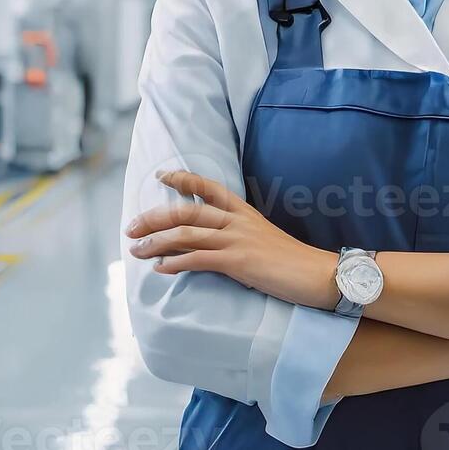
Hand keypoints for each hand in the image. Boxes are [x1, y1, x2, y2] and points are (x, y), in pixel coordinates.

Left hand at [125, 170, 340, 309]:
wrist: (317, 274)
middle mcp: (237, 221)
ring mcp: (237, 240)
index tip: (161, 176)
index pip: (208, 188)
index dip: (183, 179)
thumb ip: (238, 234)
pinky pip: (199, 259)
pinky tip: (160, 268)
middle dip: (154, 218)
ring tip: (136, 251)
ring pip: (186, 234)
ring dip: (156, 243)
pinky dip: (175, 263)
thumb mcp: (262, 238)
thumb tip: (212, 242)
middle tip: (131, 228)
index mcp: (244, 212)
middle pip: (186, 211)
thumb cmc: (291, 262)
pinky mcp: (238, 261)